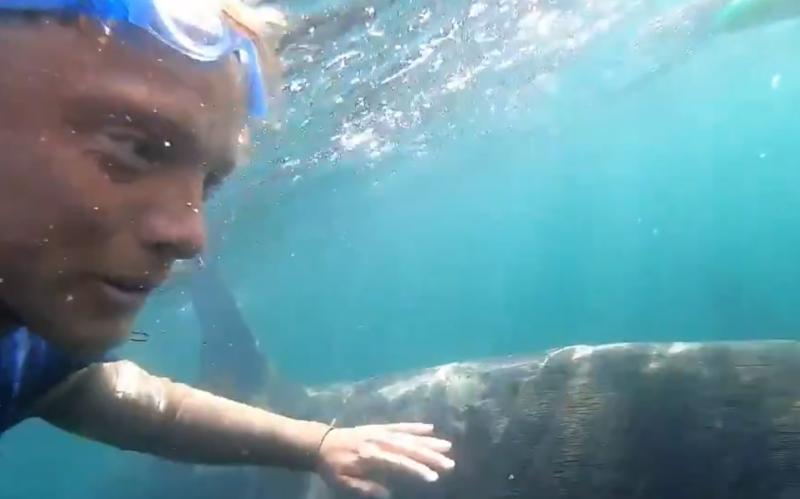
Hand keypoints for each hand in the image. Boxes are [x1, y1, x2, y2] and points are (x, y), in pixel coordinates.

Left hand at [317, 423, 454, 497]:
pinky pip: (400, 425)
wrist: (321, 442)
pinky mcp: (380, 427)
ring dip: (428, 441)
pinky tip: (429, 428)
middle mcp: (379, 441)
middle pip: (408, 448)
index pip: (399, 463)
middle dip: (430, 456)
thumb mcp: (344, 483)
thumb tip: (389, 493)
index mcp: (371, 456)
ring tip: (447, 446)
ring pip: (408, 436)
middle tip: (449, 463)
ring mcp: (380, 432)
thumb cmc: (333, 467)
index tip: (433, 477)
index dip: (417, 469)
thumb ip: (365, 488)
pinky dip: (415, 426)